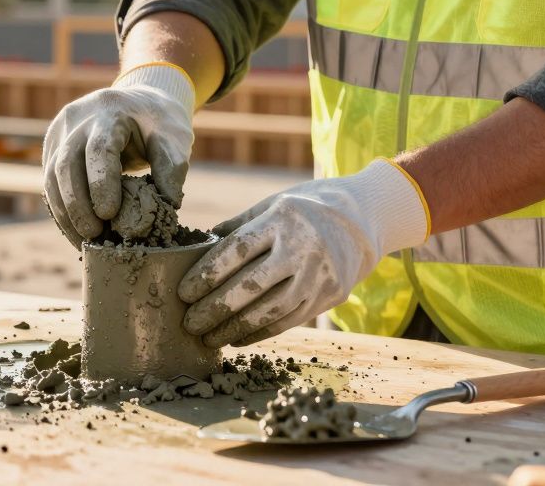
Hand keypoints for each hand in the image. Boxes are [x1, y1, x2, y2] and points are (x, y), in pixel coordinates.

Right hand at [42, 63, 195, 248]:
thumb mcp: (174, 136)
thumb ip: (172, 167)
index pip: (98, 148)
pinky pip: (50, 182)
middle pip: (65, 164)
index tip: (109, 214)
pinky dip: (62, 209)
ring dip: (66, 212)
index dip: (100, 183)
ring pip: (51, 176)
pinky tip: (75, 232)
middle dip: (77, 204)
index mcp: (110, 111)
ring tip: (85, 240)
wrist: (137, 100)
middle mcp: (77, 119)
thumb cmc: (158, 121)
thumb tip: (168, 205)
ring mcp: (60, 132)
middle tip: (95, 235)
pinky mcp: (53, 147)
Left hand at [177, 159, 428, 346]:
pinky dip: (260, 332)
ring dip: (234, 329)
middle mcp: (302, 248)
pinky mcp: (331, 295)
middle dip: (214, 309)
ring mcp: (319, 274)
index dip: (206, 275)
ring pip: (270, 310)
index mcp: (281, 219)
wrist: (361, 219)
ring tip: (208, 338)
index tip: (183, 293)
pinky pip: (289, 320)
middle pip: (250, 286)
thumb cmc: (303, 210)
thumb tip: (196, 251)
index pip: (236, 251)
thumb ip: (237, 228)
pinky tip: (237, 338)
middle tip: (189, 323)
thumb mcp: (271, 205)